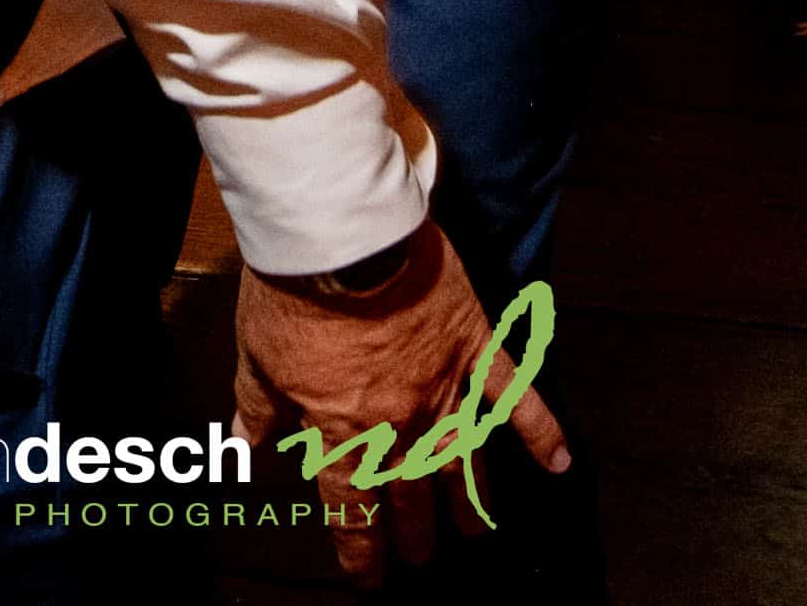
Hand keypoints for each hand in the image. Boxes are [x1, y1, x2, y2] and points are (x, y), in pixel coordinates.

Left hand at [232, 230, 567, 588]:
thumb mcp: (257, 358)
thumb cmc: (290, 294)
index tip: (369, 577)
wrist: (336, 235)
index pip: (353, 507)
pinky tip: (561, 464)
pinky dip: (541, 430)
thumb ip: (257, 410)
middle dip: (415, 531)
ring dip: (470, 503)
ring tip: (477, 536)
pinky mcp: (475, 346)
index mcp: (342, 429)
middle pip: (411, 491)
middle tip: (422, 559)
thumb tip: (244, 447)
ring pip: (462, 460)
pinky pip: (514, 396)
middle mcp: (399, 422)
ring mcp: (444, 386)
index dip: (361, 549)